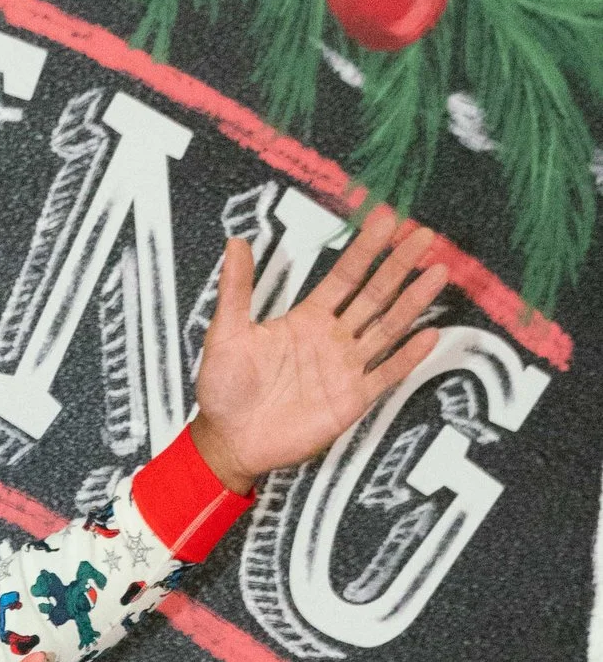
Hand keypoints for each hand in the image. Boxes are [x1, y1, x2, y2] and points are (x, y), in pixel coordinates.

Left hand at [188, 204, 445, 491]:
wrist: (227, 440)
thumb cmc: (223, 388)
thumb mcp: (226, 333)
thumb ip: (236, 290)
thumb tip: (236, 243)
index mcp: (306, 318)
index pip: (344, 276)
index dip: (365, 250)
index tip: (387, 220)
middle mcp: (332, 338)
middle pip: (374, 295)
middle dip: (399, 266)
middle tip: (424, 236)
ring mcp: (345, 368)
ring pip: (387, 328)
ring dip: (413, 302)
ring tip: (438, 273)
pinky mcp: (351, 399)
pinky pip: (385, 374)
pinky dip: (407, 356)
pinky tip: (429, 335)